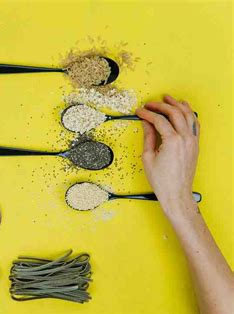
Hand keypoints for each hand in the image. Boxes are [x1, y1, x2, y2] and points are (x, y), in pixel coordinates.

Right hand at [136, 95, 199, 211]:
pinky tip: (183, 109)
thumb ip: (148, 136)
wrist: (176, 193)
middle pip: (174, 113)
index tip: (139, 112)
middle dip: (161, 105)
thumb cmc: (162, 180)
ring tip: (168, 99)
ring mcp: (192, 141)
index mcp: (172, 141)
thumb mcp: (148, 157)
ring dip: (177, 105)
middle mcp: (185, 138)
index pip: (159, 120)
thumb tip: (146, 123)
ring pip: (188, 115)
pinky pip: (194, 123)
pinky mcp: (195, 144)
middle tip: (150, 104)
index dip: (147, 113)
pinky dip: (189, 113)